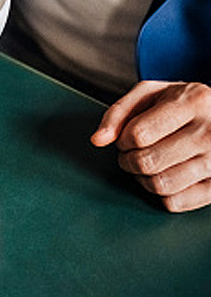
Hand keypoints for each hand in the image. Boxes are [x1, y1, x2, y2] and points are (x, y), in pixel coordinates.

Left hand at [91, 80, 210, 211]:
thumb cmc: (183, 103)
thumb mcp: (150, 94)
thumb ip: (119, 112)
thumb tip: (98, 140)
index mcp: (192, 102)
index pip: (139, 134)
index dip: (122, 139)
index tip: (125, 138)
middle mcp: (210, 132)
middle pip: (147, 162)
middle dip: (127, 159)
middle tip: (131, 152)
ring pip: (160, 185)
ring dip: (141, 178)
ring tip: (146, 163)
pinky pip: (176, 203)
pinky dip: (161, 194)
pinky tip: (165, 175)